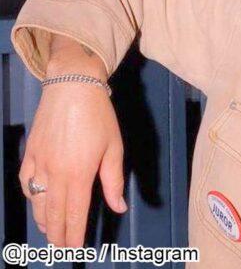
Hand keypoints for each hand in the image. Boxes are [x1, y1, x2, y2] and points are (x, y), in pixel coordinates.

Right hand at [18, 66, 126, 246]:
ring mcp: (39, 164)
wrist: (72, 87)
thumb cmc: (99, 116)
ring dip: (43, 220)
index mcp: (79, 174)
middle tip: (62, 249)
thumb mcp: (113, 147)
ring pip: (36, 202)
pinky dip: (31, 197)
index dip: (75, 234)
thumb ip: (113, 180)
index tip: (75, 249)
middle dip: (57, 234)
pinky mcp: (30, 153)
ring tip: (51, 232)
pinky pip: (26, 183)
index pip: (75, 213)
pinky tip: (37, 202)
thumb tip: (118, 207)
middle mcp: (55, 173)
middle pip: (53, 213)